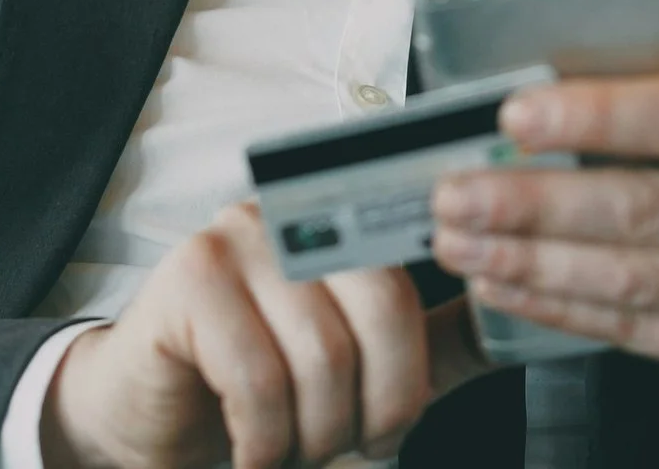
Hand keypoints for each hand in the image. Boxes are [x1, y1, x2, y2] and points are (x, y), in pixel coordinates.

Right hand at [42, 200, 490, 468]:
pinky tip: (248, 451)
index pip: (415, 284)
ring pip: (321, 354)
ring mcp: (236, 234)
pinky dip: (263, 441)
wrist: (146, 419)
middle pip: (381, 310)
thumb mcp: (356, 371)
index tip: (389, 427)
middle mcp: (293, 213)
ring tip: (288, 446)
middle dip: (374, 408)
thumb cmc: (253, 394)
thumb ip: (428, 345)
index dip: (409, 370)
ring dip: (312, 433)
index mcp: (342, 225)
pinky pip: (258, 378)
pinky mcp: (187, 276)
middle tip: (344, 448)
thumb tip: (512, 318)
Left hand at [426, 29, 658, 405]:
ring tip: (464, 240)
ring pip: (634, 282)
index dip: (595, 117)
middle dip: (532, 202)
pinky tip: (513, 285)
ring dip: (532, 262)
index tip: (518, 112)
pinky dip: (566, 309)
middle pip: (643, 211)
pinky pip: (644, 335)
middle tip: (458, 190)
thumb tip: (608, 34)